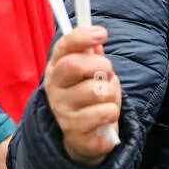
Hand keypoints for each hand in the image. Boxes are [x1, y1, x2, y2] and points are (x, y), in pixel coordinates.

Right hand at [44, 25, 121, 166]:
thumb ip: (91, 55)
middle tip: (108, 73)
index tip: (102, 33)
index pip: (63, 46)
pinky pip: (106, 113)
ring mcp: (63, 113)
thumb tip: (97, 39)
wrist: (82, 135)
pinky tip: (105, 117)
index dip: (82, 37)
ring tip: (106, 98)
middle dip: (102, 66)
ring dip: (112, 92)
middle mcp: (54, 90)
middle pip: (76, 66)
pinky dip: (113, 112)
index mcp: (56, 69)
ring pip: (98, 91)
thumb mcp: (88, 73)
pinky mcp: (76, 133)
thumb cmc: (87, 96)